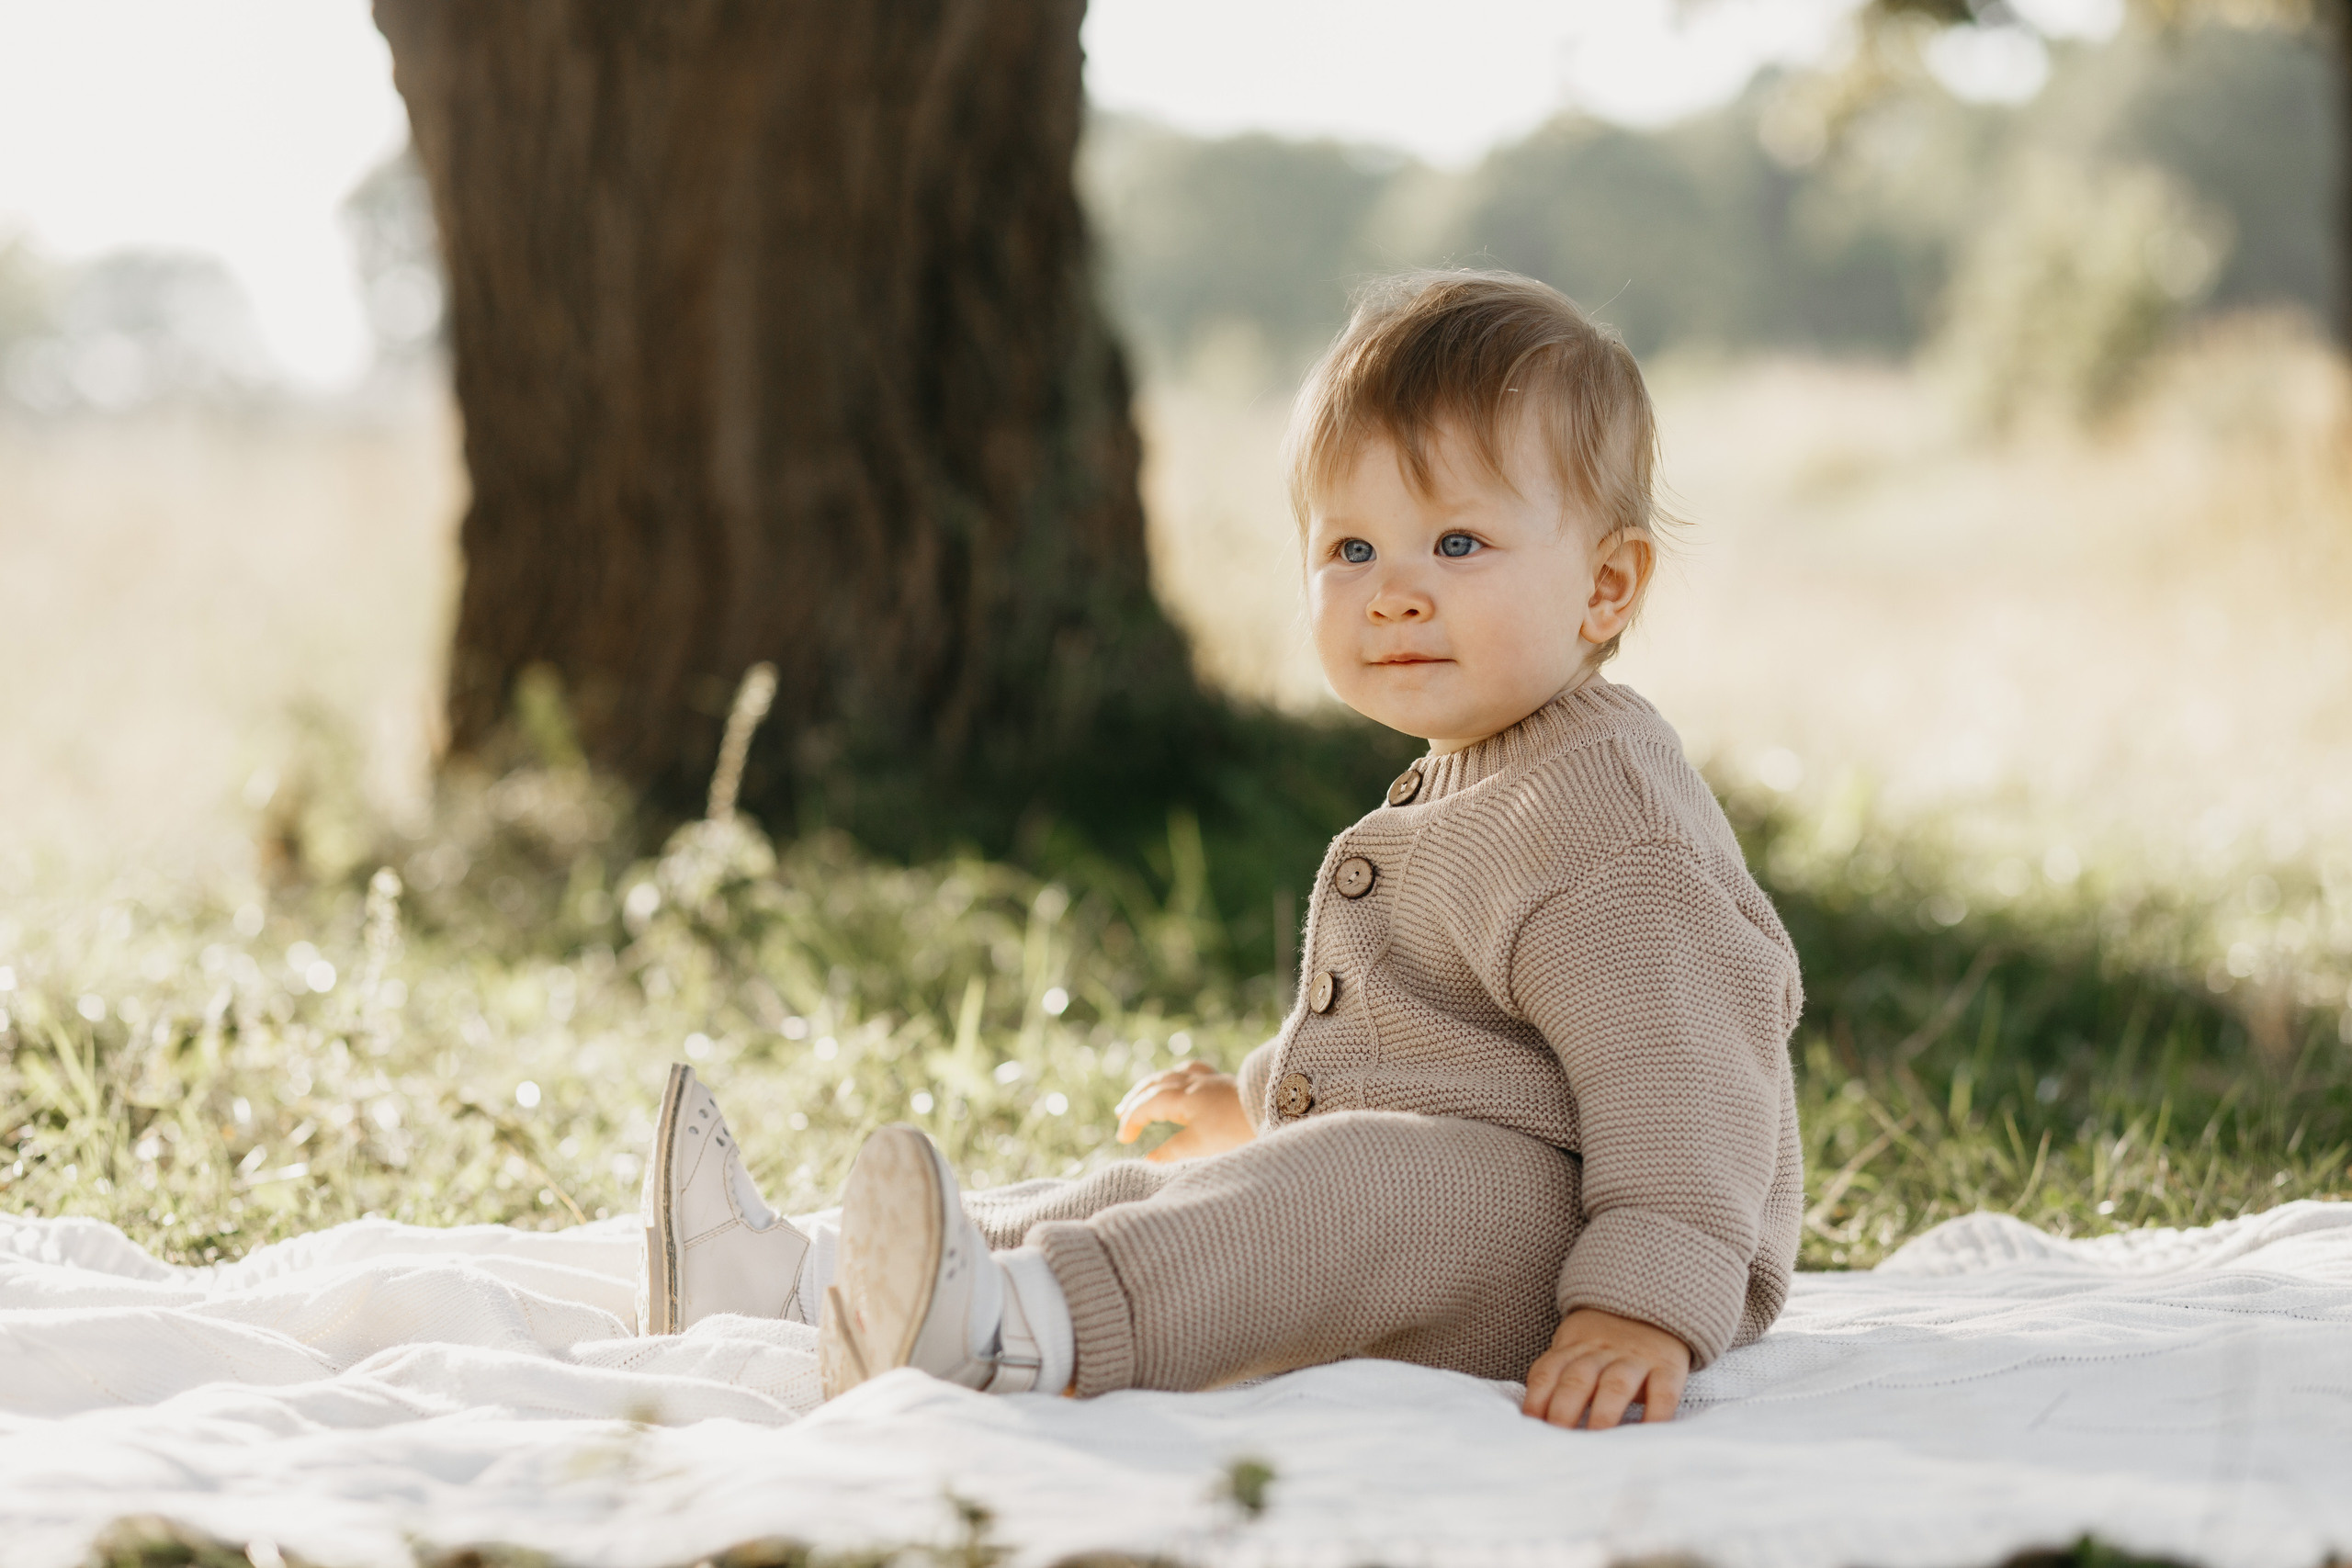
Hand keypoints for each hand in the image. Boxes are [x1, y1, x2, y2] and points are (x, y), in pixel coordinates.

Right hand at [1113, 1061, 1254, 1162]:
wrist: (1278, 1112)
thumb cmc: (1238, 1132)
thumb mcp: (1200, 1146)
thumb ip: (1170, 1153)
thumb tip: (1145, 1161)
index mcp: (1184, 1097)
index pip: (1147, 1105)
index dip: (1131, 1120)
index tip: (1123, 1139)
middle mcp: (1194, 1083)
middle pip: (1156, 1085)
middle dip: (1136, 1099)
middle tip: (1121, 1112)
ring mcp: (1211, 1080)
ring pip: (1173, 1075)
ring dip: (1154, 1085)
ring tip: (1144, 1094)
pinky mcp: (1225, 1083)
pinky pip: (1194, 1072)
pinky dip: (1179, 1077)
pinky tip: (1183, 1082)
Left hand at [1521, 1308, 1689, 1429]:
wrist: (1654, 1307)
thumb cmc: (1604, 1343)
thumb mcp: (1576, 1347)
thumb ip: (1556, 1376)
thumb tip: (1533, 1419)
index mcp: (1573, 1346)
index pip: (1548, 1370)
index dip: (1537, 1397)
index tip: (1530, 1425)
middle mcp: (1601, 1352)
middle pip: (1578, 1378)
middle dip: (1564, 1408)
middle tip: (1557, 1436)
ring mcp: (1635, 1359)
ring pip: (1615, 1384)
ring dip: (1603, 1412)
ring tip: (1595, 1438)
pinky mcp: (1667, 1367)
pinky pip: (1662, 1392)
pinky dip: (1655, 1414)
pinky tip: (1647, 1436)